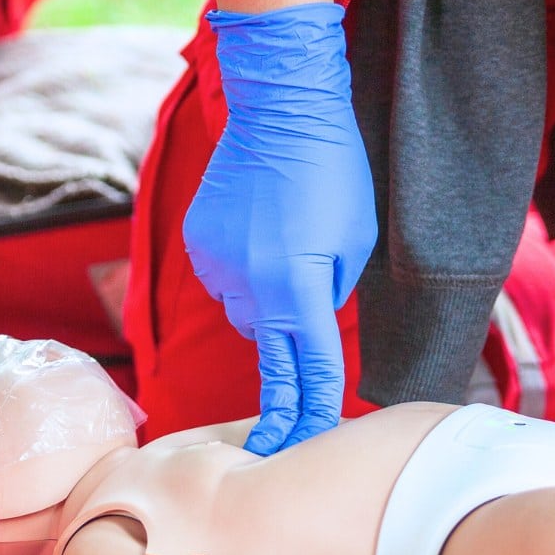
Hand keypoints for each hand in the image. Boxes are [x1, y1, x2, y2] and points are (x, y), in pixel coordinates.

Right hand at [183, 4, 376, 455]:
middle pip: (271, 348)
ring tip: (285, 248)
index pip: (309, 369)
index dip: (311, 413)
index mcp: (298, 288)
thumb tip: (305, 321)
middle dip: (287, 362)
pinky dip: (242, 270)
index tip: (303, 445)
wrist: (281, 109)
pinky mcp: (198, 244)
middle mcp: (250, 284)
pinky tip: (258, 230)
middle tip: (282, 403)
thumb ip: (330, 295)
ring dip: (266, 302)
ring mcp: (217, 264)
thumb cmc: (334, 171)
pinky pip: (224, 279)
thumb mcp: (355, 241)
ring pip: (245, 313)